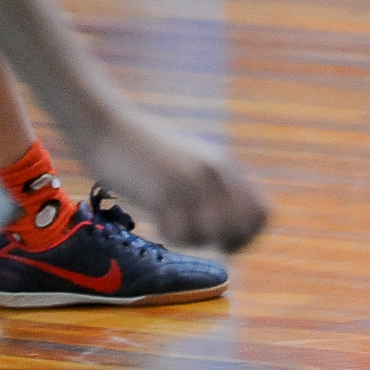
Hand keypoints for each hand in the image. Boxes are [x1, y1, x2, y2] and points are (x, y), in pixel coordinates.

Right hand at [81, 110, 269, 251]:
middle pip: (240, 229)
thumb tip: (229, 224)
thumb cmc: (144, 149)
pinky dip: (167, 235)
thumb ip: (213, 184)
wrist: (108, 127)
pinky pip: (180, 235)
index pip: (261, 213)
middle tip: (193, 233)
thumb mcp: (191, 160)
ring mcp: (193, 181)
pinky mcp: (166, 191)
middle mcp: (216, 172)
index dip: (247, 236)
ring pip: (210, 236)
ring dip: (190, 238)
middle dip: (220, 242)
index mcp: (226, 164)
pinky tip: (154, 217)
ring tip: (169, 221)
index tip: (222, 241)